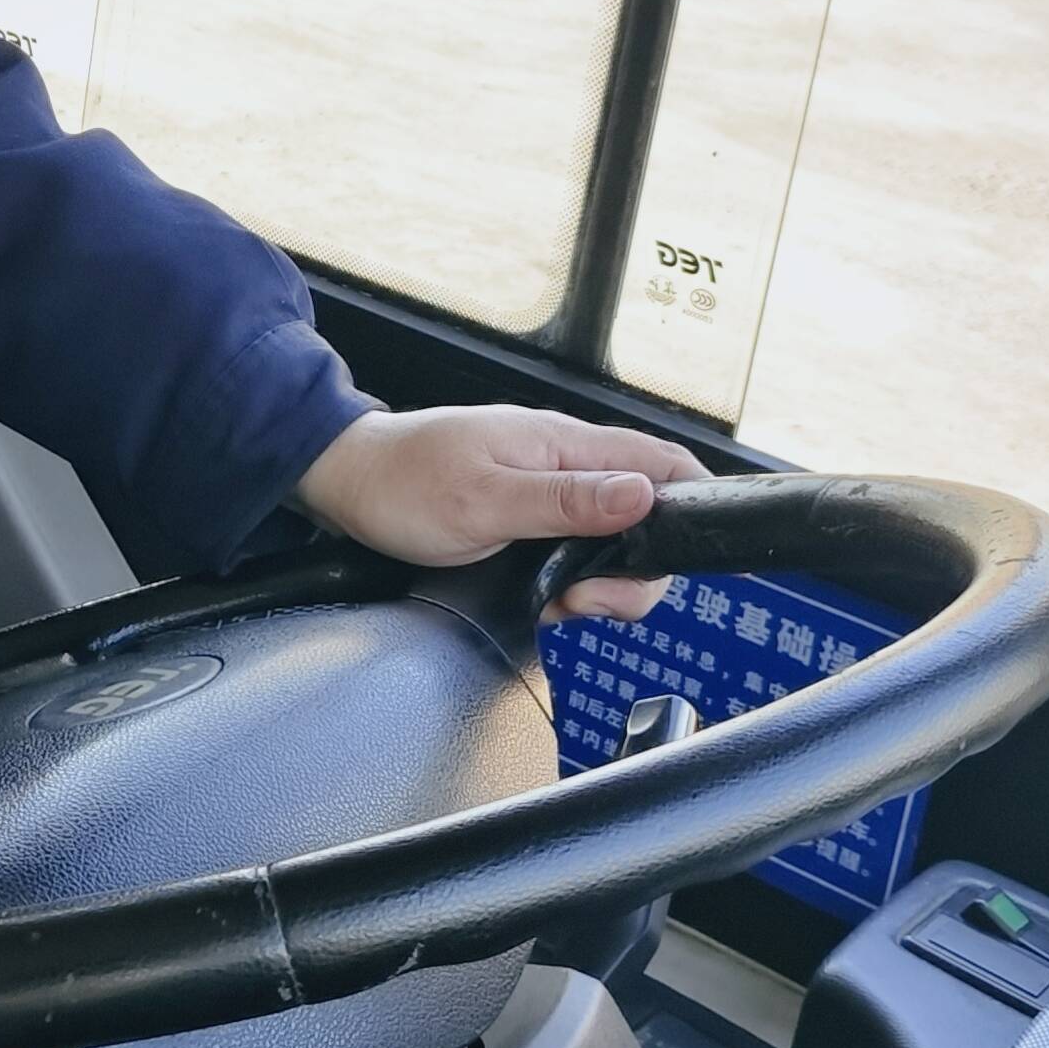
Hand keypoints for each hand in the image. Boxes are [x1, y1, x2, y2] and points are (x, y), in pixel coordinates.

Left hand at [293, 405, 706, 619]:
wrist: (345, 485)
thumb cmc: (403, 483)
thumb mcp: (485, 500)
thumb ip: (565, 501)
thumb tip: (639, 495)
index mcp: (562, 444)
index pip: (659, 462)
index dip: (694, 502)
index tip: (703, 549)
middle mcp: (562, 465)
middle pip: (644, 513)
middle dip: (640, 568)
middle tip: (595, 601)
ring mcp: (544, 493)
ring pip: (611, 540)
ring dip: (603, 582)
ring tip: (565, 603)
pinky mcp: (525, 520)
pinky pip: (574, 554)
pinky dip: (571, 585)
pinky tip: (545, 600)